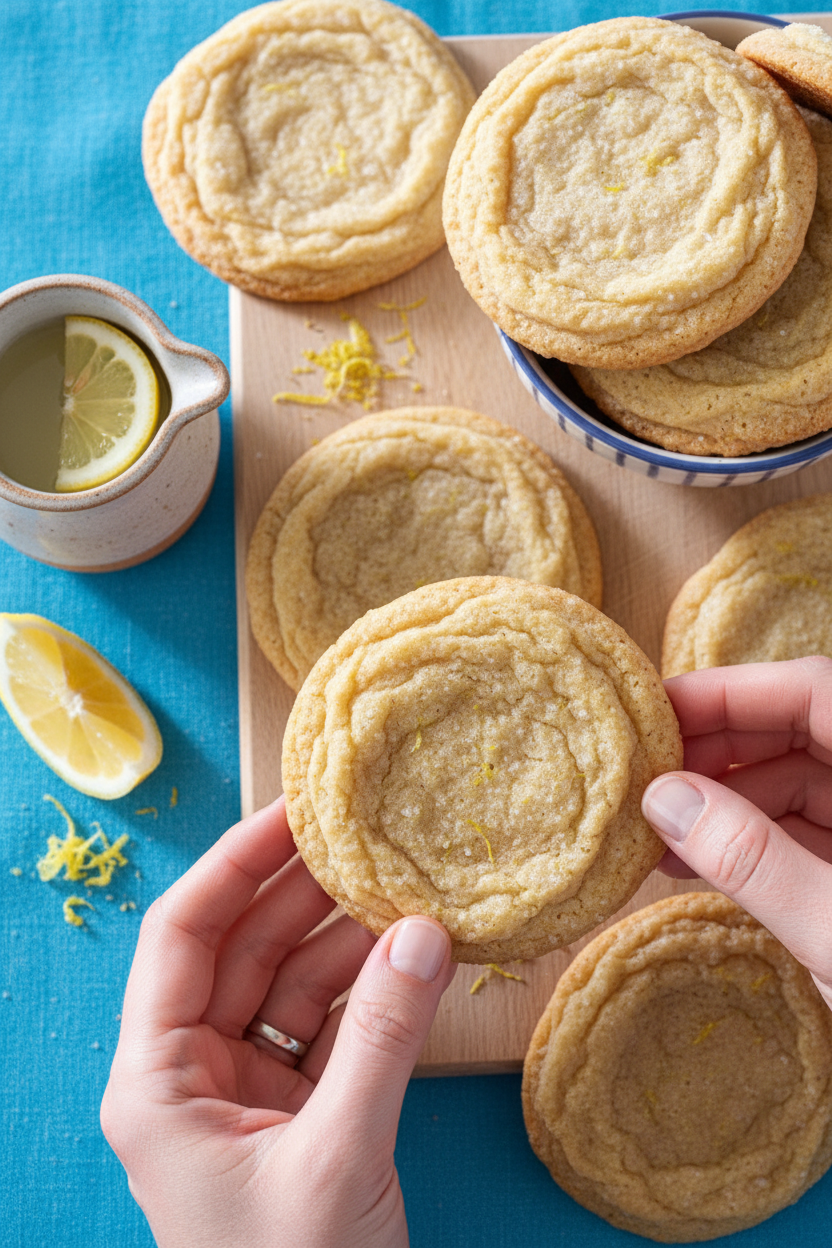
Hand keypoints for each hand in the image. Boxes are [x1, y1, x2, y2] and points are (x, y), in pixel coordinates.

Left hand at [100, 796, 454, 1247]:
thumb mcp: (336, 1156)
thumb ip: (382, 1039)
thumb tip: (425, 933)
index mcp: (156, 1080)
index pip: (184, 934)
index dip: (235, 861)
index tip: (294, 808)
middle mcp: (192, 1074)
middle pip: (243, 948)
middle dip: (302, 890)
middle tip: (362, 828)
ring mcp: (247, 1091)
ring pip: (293, 982)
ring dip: (347, 935)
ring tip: (403, 877)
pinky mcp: (298, 1112)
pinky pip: (330, 1025)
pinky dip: (370, 988)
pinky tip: (410, 947)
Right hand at [642, 656, 831, 1010]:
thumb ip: (754, 860)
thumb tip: (666, 799)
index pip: (815, 690)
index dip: (730, 690)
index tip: (657, 712)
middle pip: (803, 727)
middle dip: (722, 746)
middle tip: (647, 775)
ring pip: (803, 778)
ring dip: (730, 797)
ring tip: (661, 831)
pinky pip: (810, 830)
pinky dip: (755, 839)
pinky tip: (700, 861)